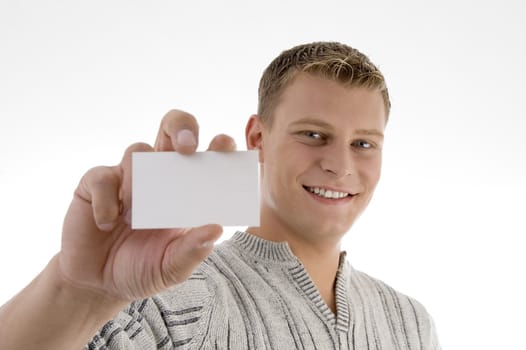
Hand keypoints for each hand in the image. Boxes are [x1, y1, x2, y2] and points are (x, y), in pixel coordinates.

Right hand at [58, 110, 235, 301]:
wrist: (98, 285)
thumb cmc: (142, 269)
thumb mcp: (172, 267)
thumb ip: (192, 250)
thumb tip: (216, 228)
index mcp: (186, 190)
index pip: (207, 157)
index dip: (218, 145)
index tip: (225, 145)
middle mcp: (160, 176)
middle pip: (172, 129)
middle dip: (182, 127)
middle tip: (187, 146)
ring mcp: (127, 177)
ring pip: (138, 150)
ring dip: (140, 177)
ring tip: (136, 212)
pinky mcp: (96, 185)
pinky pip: (103, 176)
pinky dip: (107, 200)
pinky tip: (108, 222)